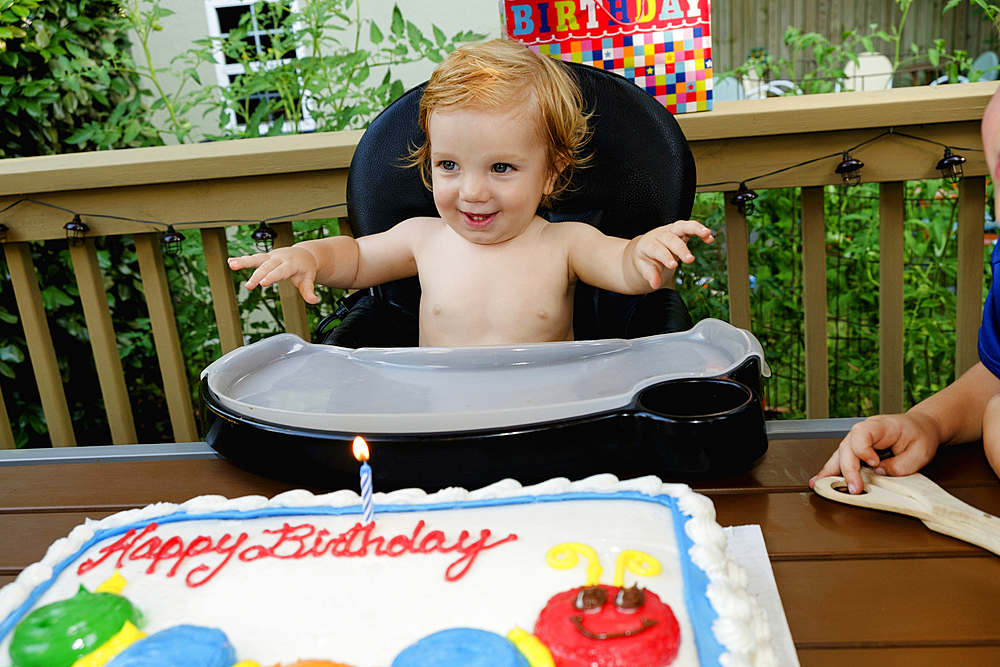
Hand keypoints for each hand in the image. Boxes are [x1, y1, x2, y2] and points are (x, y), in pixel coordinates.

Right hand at [227, 247, 319, 303]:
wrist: (304, 254)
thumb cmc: (305, 267)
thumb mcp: (308, 278)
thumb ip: (308, 290)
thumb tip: (314, 301)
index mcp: (290, 264)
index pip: (280, 271)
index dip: (271, 276)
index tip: (263, 283)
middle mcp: (279, 258)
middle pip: (266, 267)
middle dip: (256, 275)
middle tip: (248, 286)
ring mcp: (271, 257)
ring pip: (257, 259)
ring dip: (243, 261)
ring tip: (232, 264)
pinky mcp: (265, 258)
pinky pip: (253, 258)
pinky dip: (241, 259)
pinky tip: (230, 262)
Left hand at [631, 220, 713, 288]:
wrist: (646, 248)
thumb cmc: (646, 259)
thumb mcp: (644, 268)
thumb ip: (650, 275)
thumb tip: (655, 285)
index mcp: (648, 243)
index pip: (656, 249)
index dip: (665, 256)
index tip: (673, 266)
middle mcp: (659, 235)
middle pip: (670, 239)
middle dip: (681, 249)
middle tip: (690, 260)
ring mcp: (670, 231)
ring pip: (682, 226)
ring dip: (695, 229)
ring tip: (707, 233)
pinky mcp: (680, 230)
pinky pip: (691, 228)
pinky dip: (700, 231)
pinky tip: (710, 238)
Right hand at [808, 412, 941, 493]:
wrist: (921, 427)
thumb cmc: (920, 435)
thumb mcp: (920, 452)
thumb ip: (901, 465)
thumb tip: (879, 473)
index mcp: (880, 426)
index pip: (861, 433)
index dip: (863, 449)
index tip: (874, 463)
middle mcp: (864, 431)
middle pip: (847, 447)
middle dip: (847, 469)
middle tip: (854, 489)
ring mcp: (858, 440)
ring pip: (840, 454)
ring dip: (832, 471)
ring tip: (821, 485)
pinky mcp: (857, 450)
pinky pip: (841, 459)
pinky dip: (832, 471)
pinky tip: (821, 480)